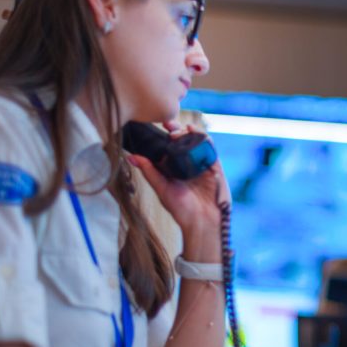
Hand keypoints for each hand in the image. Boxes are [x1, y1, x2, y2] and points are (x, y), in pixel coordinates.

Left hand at [128, 122, 228, 237]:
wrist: (202, 221)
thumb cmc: (181, 209)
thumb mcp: (161, 188)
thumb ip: (149, 172)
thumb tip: (132, 157)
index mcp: (174, 168)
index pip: (168, 147)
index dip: (163, 136)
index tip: (156, 127)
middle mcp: (188, 164)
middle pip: (183, 140)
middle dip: (176, 129)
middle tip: (168, 125)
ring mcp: (201, 163)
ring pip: (196, 140)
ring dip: (189, 131)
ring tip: (181, 128)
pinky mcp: (214, 165)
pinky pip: (210, 148)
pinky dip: (203, 138)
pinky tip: (195, 132)